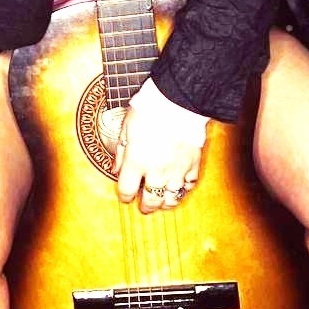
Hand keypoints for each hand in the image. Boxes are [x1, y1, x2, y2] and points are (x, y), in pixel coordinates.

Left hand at [111, 79, 206, 212]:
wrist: (177, 101)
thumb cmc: (149, 110)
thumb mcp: (126, 128)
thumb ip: (120, 152)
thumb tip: (115, 170)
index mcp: (136, 162)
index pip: (126, 190)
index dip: (124, 197)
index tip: (125, 196)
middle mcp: (156, 171)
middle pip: (150, 201)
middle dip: (145, 207)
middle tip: (144, 206)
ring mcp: (176, 170)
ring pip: (171, 199)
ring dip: (165, 203)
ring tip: (161, 202)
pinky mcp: (192, 165)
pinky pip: (189, 185)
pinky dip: (183, 189)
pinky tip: (178, 187)